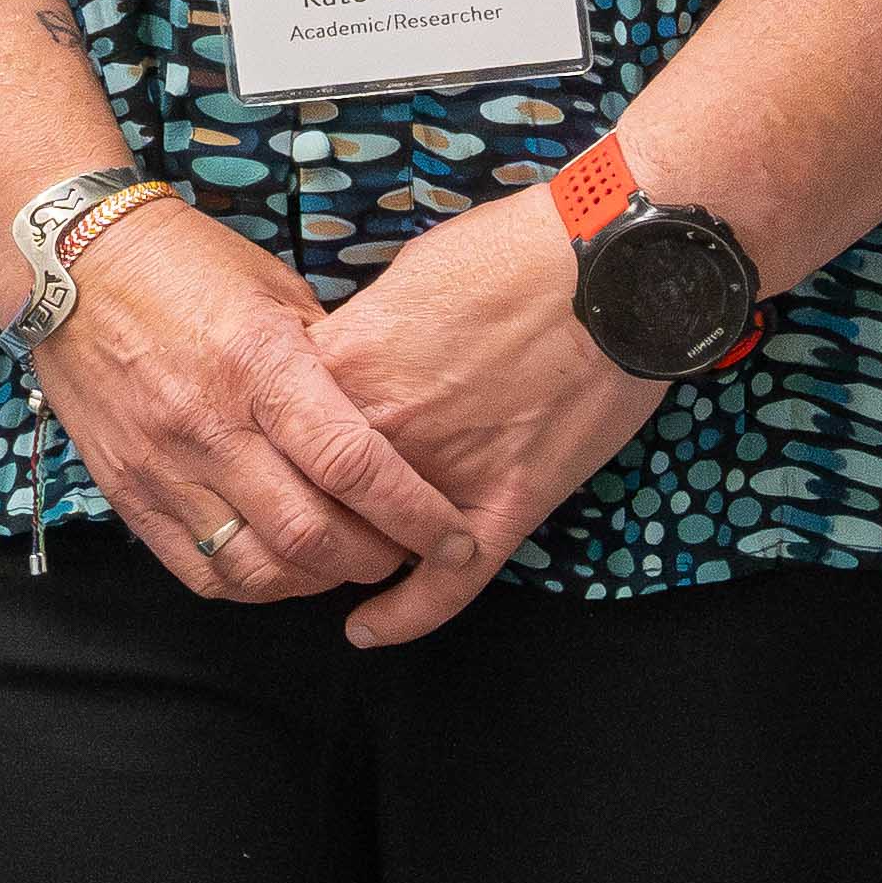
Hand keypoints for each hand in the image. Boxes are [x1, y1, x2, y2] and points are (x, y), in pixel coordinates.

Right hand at [20, 196, 485, 607]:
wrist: (71, 262)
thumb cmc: (187, 265)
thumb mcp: (277, 292)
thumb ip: (330, 367)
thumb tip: (388, 428)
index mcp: (258, 363)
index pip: (352, 463)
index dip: (415, 514)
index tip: (454, 537)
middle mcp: (208, 422)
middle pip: (311, 533)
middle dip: (375, 557)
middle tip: (404, 550)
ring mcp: (161, 463)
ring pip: (257, 567)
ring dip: (316, 579)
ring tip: (343, 560)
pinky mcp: (127, 490)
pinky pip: (200, 571)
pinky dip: (254, 582)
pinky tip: (281, 564)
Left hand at [303, 181, 674, 648]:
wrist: (614, 269)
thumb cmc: (512, 252)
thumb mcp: (406, 274)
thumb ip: (362, 333)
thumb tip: (340, 360)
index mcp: (347, 361)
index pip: (270, 426)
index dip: (267, 444)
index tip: (268, 453)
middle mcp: (383, 427)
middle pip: (304, 492)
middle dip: (293, 508)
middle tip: (290, 515)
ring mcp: (446, 471)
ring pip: (365, 540)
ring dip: (345, 553)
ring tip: (329, 562)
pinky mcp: (510, 503)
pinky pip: (445, 581)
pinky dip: (404, 615)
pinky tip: (369, 630)